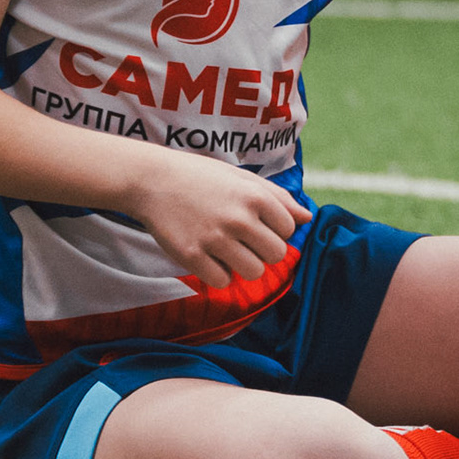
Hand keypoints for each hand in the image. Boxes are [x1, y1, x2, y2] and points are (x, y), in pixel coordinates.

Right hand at [129, 154, 313, 289]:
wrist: (150, 180)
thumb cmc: (199, 177)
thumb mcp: (240, 178)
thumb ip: (277, 197)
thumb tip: (307, 218)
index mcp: (254, 196)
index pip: (288, 230)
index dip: (273, 230)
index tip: (254, 224)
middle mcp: (238, 217)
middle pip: (275, 255)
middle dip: (262, 251)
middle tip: (240, 240)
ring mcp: (214, 238)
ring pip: (253, 272)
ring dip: (242, 266)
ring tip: (225, 250)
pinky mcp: (192, 255)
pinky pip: (222, 281)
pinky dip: (217, 274)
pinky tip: (207, 257)